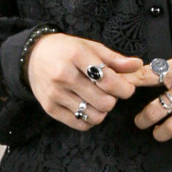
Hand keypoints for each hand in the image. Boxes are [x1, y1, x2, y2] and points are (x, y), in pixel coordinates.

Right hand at [26, 34, 143, 130]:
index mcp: (76, 56)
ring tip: (98, 99)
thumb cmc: (66, 50)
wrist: (33, 56)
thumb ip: (115, 59)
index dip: (125, 88)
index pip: (109, 80)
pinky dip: (89, 119)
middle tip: (110, 92)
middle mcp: (64, 76)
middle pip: (104, 101)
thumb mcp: (90, 47)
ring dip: (102, 110)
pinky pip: (79, 124)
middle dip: (114, 99)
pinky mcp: (50, 108)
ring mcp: (55, 94)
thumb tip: (138, 65)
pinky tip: (88, 107)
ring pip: (94, 116)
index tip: (127, 87)